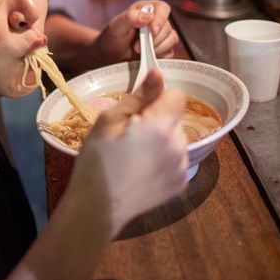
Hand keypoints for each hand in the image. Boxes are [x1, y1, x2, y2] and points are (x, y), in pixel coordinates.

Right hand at [70, 70, 188, 237]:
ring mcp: (182, 166)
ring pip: (177, 138)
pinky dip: (163, 159)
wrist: (99, 207)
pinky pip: (177, 159)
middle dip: (157, 120)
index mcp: (161, 126)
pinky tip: (142, 169)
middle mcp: (179, 145)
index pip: (177, 95)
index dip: (157, 98)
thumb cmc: (97, 160)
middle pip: (176, 117)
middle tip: (129, 135)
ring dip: (162, 140)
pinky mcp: (181, 183)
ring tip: (134, 154)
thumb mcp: (108, 121)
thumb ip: (138, 96)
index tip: (137, 111)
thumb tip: (158, 72)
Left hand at [95, 0, 178, 64]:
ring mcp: (161, 35)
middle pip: (167, 27)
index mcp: (146, 9)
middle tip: (136, 47)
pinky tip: (146, 57)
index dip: (160, 19)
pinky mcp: (163, 49)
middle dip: (153, 39)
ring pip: (172, 39)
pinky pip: (169, 53)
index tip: (152, 31)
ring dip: (157, 48)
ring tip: (139, 51)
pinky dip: (159, 56)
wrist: (109, 56)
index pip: (162, 8)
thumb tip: (149, 17)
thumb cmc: (112, 37)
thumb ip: (130, 17)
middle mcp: (156, 20)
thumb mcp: (116, 26)